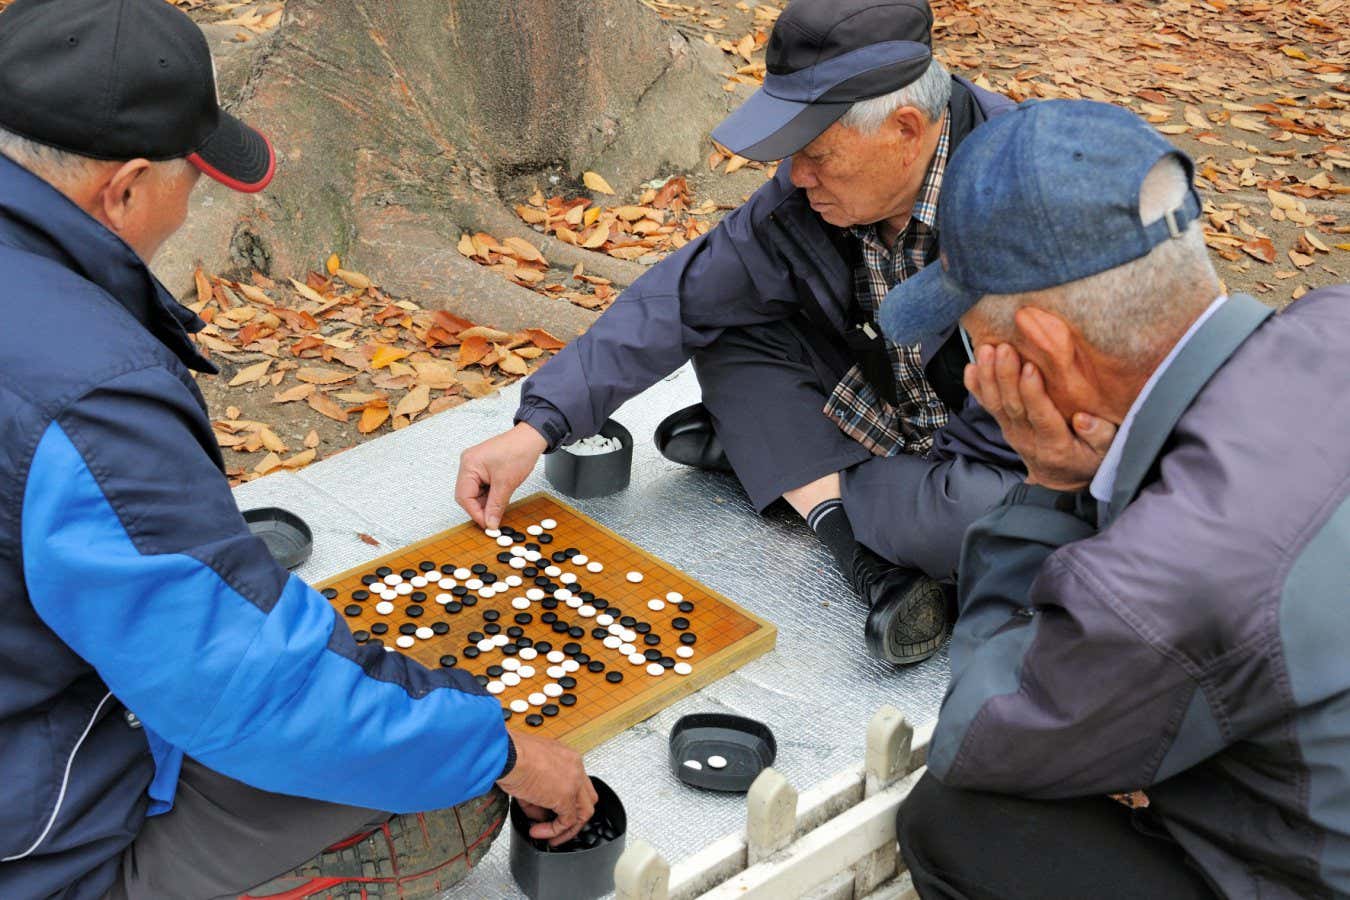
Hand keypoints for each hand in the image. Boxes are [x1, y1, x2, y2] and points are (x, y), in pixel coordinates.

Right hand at [456, 423, 547, 529]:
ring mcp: (475, 465)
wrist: (531, 437)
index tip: (487, 524)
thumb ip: (496, 506)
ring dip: (486, 503)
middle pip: (467, 495)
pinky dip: (490, 495)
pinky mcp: (483, 467)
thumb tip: (490, 523)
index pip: (464, 497)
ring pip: (475, 493)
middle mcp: (468, 464)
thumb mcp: (506, 484)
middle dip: (480, 508)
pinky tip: (499, 499)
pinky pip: (482, 487)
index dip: (476, 513)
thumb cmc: (519, 450)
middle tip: (492, 520)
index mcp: (469, 465)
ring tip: (498, 508)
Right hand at [497, 731, 597, 845]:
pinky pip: (567, 821)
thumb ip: (540, 795)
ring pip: (583, 812)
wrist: (506, 754)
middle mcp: (575, 767)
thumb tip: (540, 814)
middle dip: (574, 815)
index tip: (553, 811)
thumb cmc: (510, 754)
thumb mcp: (529, 772)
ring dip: (566, 828)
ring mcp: (574, 782)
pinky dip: (553, 831)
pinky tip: (537, 831)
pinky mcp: (566, 797)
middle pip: (587, 798)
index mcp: (567, 757)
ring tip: (549, 836)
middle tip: (558, 827)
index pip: (578, 783)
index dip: (567, 800)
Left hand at [965, 343, 1116, 491]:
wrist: (1060, 479)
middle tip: (1004, 349)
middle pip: (1012, 406)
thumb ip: (1100, 436)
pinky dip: (976, 387)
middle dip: (1006, 375)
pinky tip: (971, 367)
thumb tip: (1083, 419)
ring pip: (995, 404)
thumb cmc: (1087, 460)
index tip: (1030, 368)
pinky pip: (987, 406)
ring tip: (985, 350)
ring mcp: (1012, 432)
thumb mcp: (1105, 454)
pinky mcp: (1004, 425)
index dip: (1032, 393)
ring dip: (988, 375)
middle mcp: (1028, 438)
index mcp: (1055, 444)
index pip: (1040, 416)